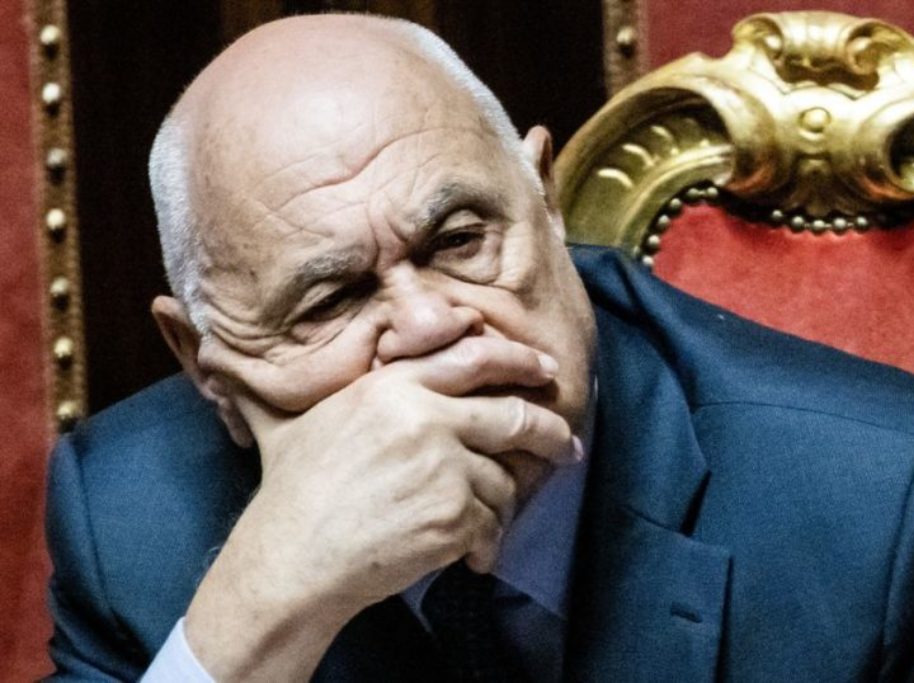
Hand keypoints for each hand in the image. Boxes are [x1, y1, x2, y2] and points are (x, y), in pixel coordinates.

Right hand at [184, 337, 577, 680]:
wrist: (290, 561)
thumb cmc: (291, 493)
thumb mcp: (293, 420)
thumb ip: (299, 380)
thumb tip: (189, 326)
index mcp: (391, 386)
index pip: (473, 357)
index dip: (517, 359)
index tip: (543, 368)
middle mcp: (423, 417)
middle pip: (513, 413)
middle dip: (549, 430)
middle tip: (566, 443)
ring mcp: (442, 466)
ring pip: (504, 479)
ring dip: (501, 504)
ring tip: (478, 521)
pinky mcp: (453, 514)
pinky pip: (493, 522)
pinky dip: (487, 540)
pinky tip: (470, 553)